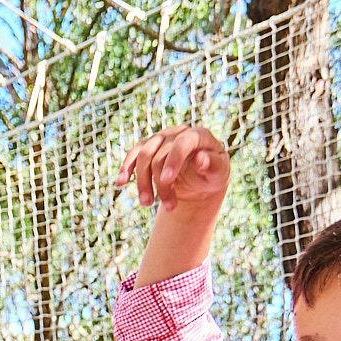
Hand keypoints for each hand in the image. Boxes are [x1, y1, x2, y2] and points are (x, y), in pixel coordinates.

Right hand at [117, 124, 231, 211]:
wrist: (203, 175)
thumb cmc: (213, 173)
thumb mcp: (219, 172)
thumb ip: (213, 165)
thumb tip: (201, 159)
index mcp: (198, 135)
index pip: (182, 143)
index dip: (173, 161)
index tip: (167, 181)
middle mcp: (177, 133)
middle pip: (160, 155)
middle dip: (160, 184)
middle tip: (169, 207)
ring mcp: (161, 138)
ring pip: (143, 156)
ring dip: (142, 182)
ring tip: (146, 204)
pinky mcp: (149, 147)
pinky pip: (134, 155)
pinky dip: (126, 169)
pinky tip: (120, 182)